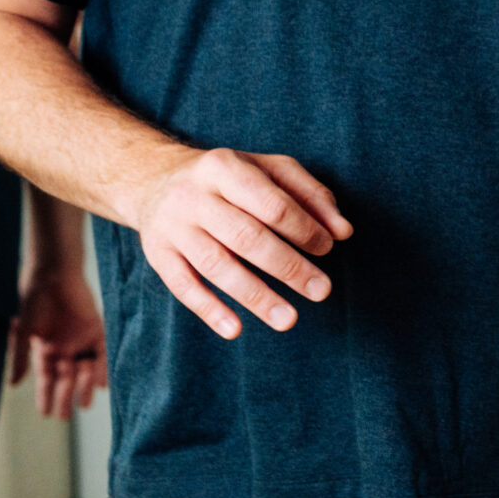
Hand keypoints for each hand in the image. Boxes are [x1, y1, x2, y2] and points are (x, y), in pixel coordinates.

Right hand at [10, 262, 106, 420]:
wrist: (53, 274)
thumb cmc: (33, 301)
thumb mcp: (23, 332)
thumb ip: (20, 357)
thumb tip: (13, 385)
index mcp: (45, 349)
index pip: (46, 379)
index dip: (45, 396)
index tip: (45, 414)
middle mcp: (64, 347)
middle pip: (65, 378)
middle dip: (64, 397)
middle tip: (64, 417)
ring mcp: (80, 339)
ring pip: (84, 369)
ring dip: (83, 387)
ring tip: (83, 406)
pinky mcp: (96, 328)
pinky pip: (101, 352)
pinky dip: (101, 368)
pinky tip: (99, 384)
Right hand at [123, 148, 347, 338]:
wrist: (155, 179)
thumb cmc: (231, 178)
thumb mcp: (270, 170)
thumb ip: (312, 195)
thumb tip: (343, 232)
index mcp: (225, 167)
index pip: (272, 203)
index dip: (304, 228)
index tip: (328, 248)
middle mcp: (194, 197)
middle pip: (246, 237)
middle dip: (288, 267)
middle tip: (322, 290)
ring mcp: (172, 227)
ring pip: (216, 266)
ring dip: (255, 296)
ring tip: (289, 320)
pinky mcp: (157, 254)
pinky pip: (182, 286)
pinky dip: (209, 310)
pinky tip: (236, 330)